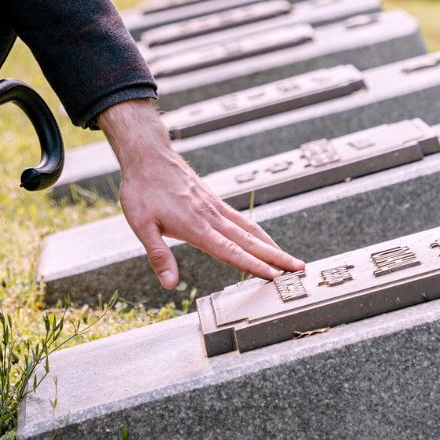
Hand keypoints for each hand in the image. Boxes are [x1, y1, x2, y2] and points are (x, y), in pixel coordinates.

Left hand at [99, 99, 304, 288]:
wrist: (148, 155)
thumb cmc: (142, 189)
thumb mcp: (141, 225)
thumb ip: (159, 255)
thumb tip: (170, 284)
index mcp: (196, 227)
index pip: (230, 251)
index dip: (253, 265)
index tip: (274, 276)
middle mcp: (212, 217)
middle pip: (249, 241)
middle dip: (275, 256)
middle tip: (298, 269)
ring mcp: (215, 207)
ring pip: (250, 229)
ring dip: (271, 245)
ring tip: (290, 259)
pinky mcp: (213, 201)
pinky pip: (241, 219)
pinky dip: (257, 232)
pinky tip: (263, 240)